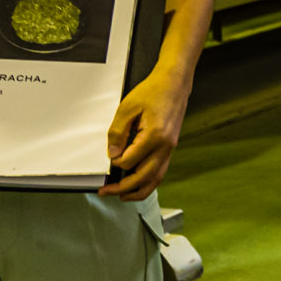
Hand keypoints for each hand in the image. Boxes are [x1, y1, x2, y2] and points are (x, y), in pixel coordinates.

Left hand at [99, 70, 187, 201]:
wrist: (174, 84)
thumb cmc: (153, 92)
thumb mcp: (127, 108)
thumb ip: (117, 132)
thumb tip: (112, 154)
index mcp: (154, 137)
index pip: (128, 162)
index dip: (115, 162)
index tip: (108, 157)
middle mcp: (165, 147)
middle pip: (143, 179)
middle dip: (123, 189)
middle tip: (106, 191)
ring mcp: (169, 150)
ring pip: (154, 180)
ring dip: (137, 191)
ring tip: (122, 196)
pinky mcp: (170, 149)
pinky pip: (159, 173)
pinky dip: (148, 183)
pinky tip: (137, 184)